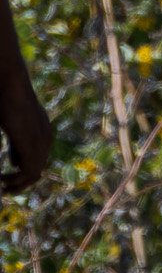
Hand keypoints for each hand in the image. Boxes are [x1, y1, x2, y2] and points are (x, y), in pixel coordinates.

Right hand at [0, 75, 53, 191]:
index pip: (37, 160)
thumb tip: (15, 164)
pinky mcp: (34, 145)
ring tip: (1, 186)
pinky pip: (29, 174)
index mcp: (43, 131)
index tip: (3, 179)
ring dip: (17, 185)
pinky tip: (0, 180)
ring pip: (34, 175)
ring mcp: (42, 141)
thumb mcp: (13, 128)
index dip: (21, 172)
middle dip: (20, 183)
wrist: (10, 84)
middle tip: (3, 188)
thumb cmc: (6, 100)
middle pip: (38, 170)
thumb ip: (16, 145)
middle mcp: (46, 137)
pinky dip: (15, 182)